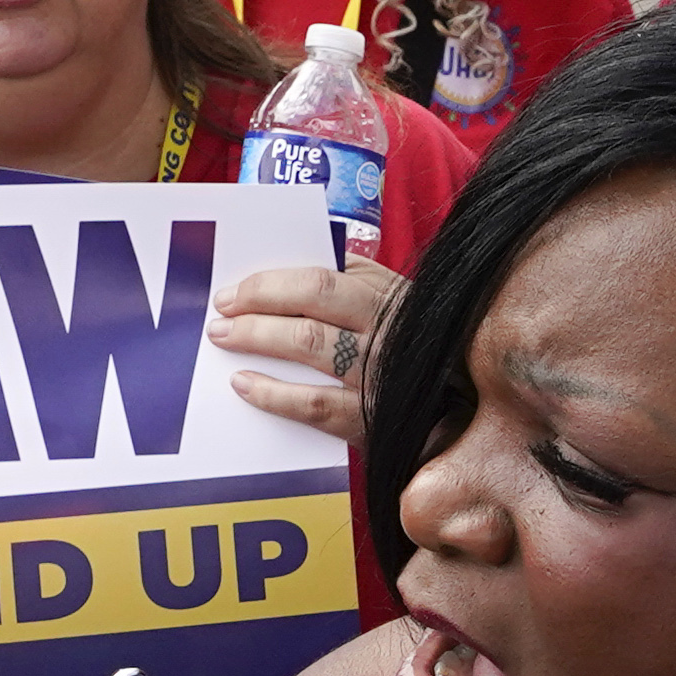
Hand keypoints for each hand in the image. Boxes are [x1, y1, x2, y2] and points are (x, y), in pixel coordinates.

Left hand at [217, 256, 401, 444]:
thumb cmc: (415, 346)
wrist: (455, 406)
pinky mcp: (368, 417)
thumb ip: (359, 275)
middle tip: (220, 312)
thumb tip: (304, 257)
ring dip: (257, 339)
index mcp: (386, 296)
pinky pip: (314, 404)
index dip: (270, 283)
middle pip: (310, 305)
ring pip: (309, 346)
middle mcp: (383, 330)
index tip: (235, 289)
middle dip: (256, 305)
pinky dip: (273, 394)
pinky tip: (244, 384)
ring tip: (224, 338)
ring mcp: (376, 374)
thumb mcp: (401, 301)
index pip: (319, 278)